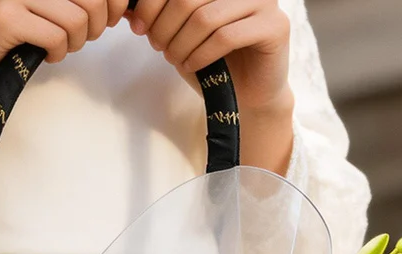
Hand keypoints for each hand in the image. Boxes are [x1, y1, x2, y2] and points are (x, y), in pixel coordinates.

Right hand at [0, 0, 131, 96]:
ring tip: (58, 47)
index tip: (107, 19)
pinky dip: (58, 52)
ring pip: (77, 17)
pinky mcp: (5, 17)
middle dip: (97, 24)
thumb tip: (108, 7)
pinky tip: (43, 55)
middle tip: (80, 39)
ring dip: (76, 41)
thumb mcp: (27, 9)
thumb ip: (59, 2)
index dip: (109, 2)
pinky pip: (57, 36)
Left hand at [127, 0, 291, 113]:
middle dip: (165, 24)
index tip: (139, 26)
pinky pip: (225, 37)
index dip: (152, 2)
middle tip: (157, 46)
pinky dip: (201, 55)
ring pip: (205, 18)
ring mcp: (264, 3)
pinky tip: (192, 66)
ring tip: (174, 59)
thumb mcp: (181, 32)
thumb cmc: (214, 62)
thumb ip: (160, 14)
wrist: (248, 97)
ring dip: (181, 43)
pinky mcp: (275, 27)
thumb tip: (126, 5)